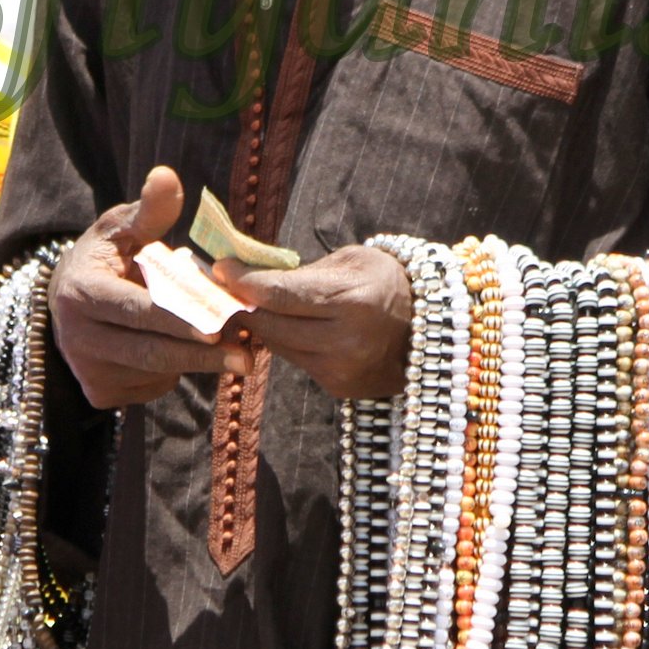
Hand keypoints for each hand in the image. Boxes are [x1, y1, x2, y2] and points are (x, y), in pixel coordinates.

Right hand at [49, 165, 253, 409]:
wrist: (68, 301)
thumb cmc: (108, 257)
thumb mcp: (122, 227)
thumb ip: (149, 209)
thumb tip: (167, 176)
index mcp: (81, 293)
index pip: (137, 310)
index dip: (178, 319)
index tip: (219, 325)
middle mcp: (76, 338)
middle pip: (150, 351)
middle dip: (201, 354)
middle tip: (247, 355)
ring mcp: (86, 370)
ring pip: (154, 372)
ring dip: (196, 363)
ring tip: (236, 353)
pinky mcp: (99, 393)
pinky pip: (149, 387)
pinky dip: (175, 373)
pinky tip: (191, 355)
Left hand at [216, 245, 412, 400]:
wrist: (427, 325)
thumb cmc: (383, 280)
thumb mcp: (348, 261)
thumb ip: (299, 272)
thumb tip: (245, 275)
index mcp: (354, 301)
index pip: (281, 295)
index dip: (244, 282)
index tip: (220, 268)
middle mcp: (348, 342)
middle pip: (272, 324)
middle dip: (242, 304)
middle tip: (223, 286)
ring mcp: (343, 370)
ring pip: (278, 346)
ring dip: (258, 325)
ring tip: (246, 303)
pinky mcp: (340, 387)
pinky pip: (296, 361)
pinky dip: (283, 342)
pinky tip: (280, 325)